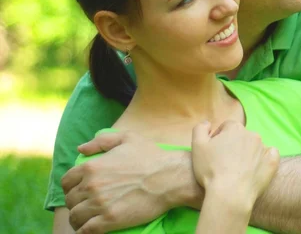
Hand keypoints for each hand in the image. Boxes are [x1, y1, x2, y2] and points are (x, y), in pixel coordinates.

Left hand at [61, 131, 199, 232]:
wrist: (170, 177)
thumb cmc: (151, 156)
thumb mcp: (127, 139)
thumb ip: (101, 141)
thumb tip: (81, 148)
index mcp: (92, 166)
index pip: (66, 181)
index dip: (70, 186)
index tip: (79, 190)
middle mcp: (91, 185)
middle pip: (70, 200)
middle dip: (76, 203)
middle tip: (86, 205)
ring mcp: (100, 204)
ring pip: (75, 217)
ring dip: (78, 219)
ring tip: (86, 219)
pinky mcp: (110, 220)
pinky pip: (86, 230)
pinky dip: (85, 231)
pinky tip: (91, 229)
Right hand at [191, 121, 278, 209]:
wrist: (230, 194)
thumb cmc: (211, 170)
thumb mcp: (197, 146)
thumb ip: (200, 129)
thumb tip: (208, 123)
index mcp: (235, 128)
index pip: (226, 127)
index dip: (219, 138)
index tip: (214, 152)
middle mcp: (252, 135)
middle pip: (241, 136)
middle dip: (233, 145)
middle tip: (225, 162)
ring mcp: (264, 148)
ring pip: (254, 147)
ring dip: (247, 153)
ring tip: (238, 170)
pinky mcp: (272, 162)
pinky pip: (270, 156)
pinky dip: (264, 160)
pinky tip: (255, 169)